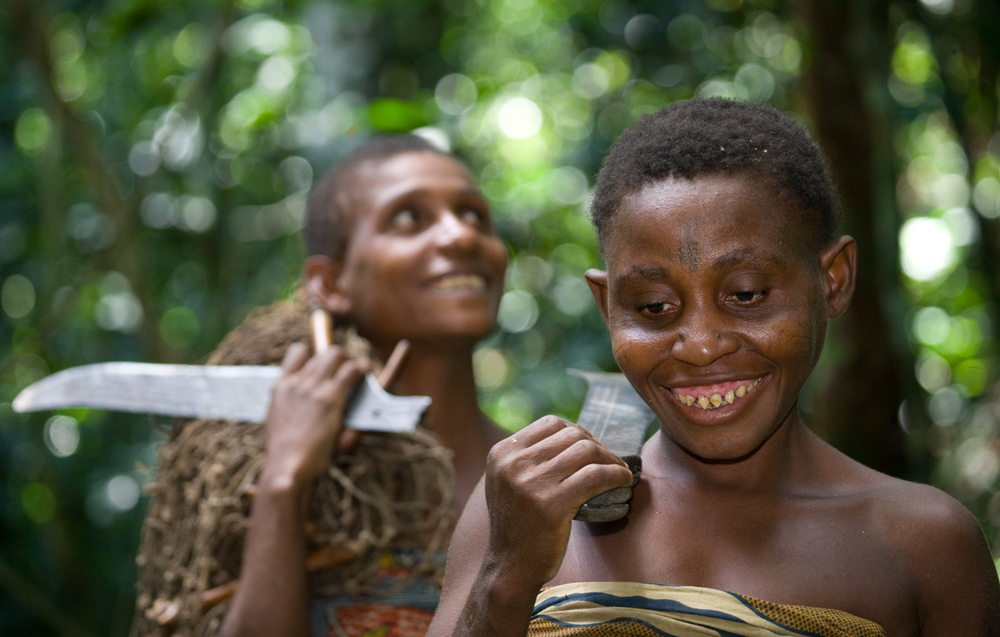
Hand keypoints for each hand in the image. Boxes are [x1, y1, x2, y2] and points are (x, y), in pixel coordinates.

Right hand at [261, 342, 370, 488]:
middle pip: (322, 354)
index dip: (314, 355)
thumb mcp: (278, 422)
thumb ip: (290, 407)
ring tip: (361, 370)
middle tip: (349, 370)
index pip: (297, 353)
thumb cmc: (285, 453)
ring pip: (336, 356)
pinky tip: (367, 370)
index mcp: (280, 388)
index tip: (324, 365)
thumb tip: (302, 407)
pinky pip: (350, 371)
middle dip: (338, 358)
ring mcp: (313, 388)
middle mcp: (296, 382)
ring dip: (351, 361)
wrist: (286, 465)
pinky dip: (361, 368)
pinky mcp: (330, 397)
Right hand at [482, 416, 633, 586]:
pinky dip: (616, 475)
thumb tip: (575, 432)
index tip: (591, 448)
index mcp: (502, 453)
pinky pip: (595, 477)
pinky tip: (623, 481)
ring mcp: (531, 484)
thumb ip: (529, 455)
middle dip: (597, 445)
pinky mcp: (551, 505)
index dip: (578, 431)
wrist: (510, 566)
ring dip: (611, 459)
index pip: (551, 423)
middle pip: (571, 435)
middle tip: (609, 462)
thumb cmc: (518, 524)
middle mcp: (513, 464)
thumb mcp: (509, 481)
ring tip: (619, 471)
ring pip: (586, 451)